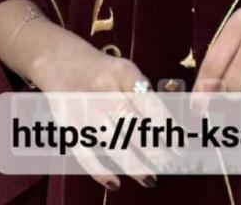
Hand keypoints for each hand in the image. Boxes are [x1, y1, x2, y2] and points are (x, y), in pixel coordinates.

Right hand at [31, 34, 162, 191]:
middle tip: (172, 166)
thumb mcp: (125, 70)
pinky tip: (116, 183)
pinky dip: (100, 171)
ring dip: (134, 165)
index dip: (167, 127)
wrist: (59, 58)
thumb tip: (168, 128)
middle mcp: (104, 90)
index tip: (181, 145)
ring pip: (113, 142)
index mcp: (123, 73)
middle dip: (155, 150)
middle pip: (134, 126)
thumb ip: (144, 94)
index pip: (150, 103)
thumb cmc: (102, 69)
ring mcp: (85, 108)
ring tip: (151, 179)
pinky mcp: (68, 123)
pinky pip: (85, 152)